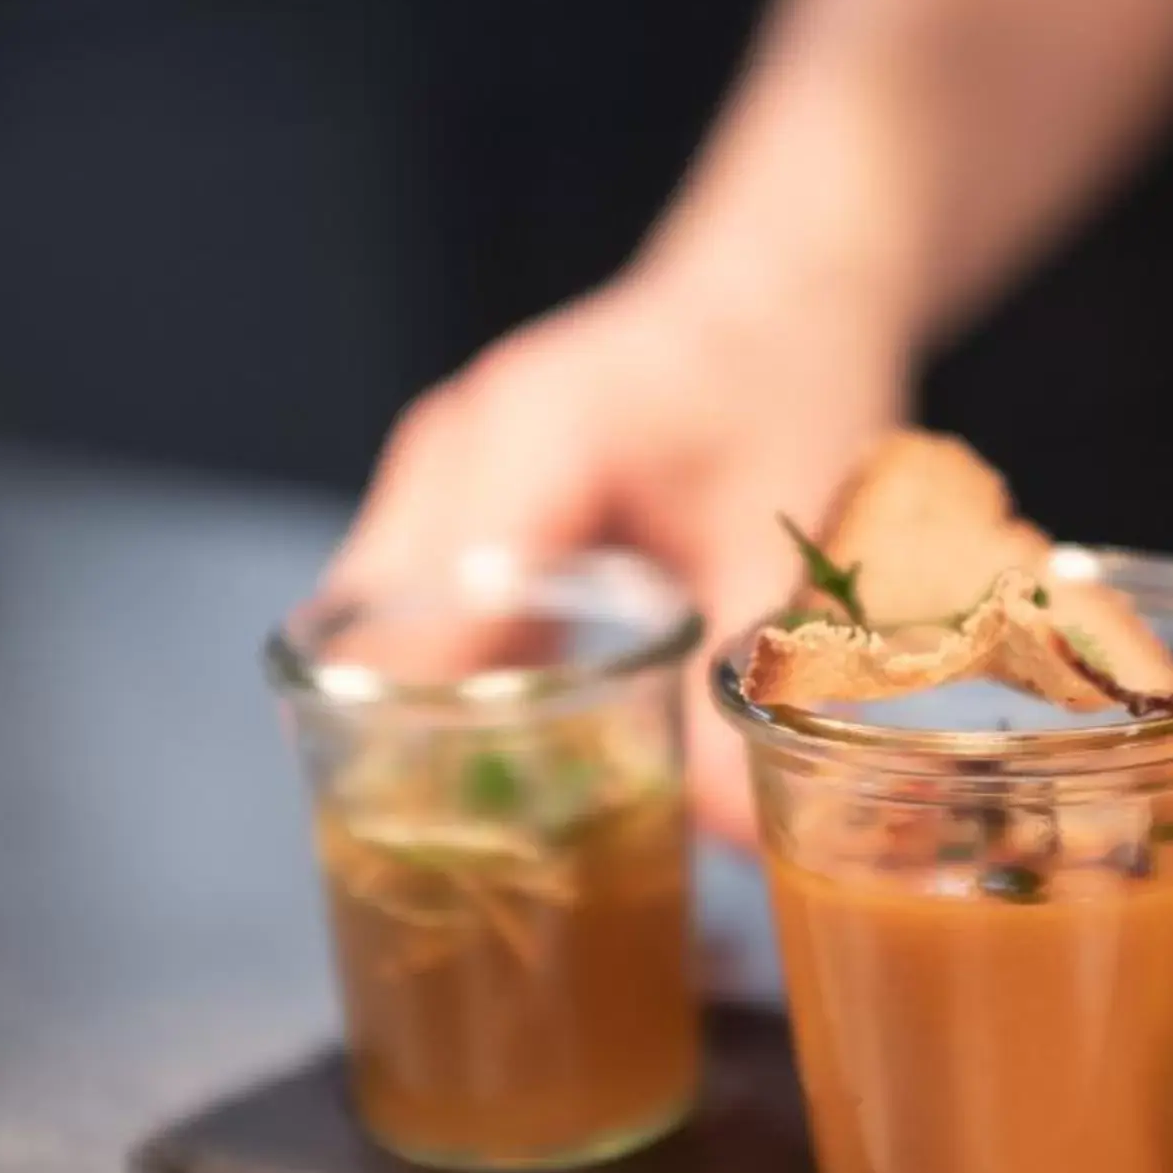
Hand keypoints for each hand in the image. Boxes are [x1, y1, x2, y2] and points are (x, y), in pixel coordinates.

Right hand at [329, 255, 909, 844]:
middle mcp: (457, 447)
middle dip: (407, 761)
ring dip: (419, 736)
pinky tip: (513, 780)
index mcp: (536, 430)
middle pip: (374, 637)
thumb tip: (750, 838)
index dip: (432, 744)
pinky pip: (413, 620)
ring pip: (378, 637)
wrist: (777, 292)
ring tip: (492, 849)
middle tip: (474, 881)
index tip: (460, 851)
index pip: (436, 613)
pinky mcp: (451, 510)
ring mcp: (439, 474)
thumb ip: (767, 678)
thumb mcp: (798, 536)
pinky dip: (448, 700)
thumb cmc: (793, 383)